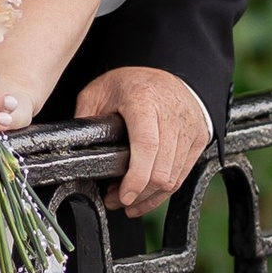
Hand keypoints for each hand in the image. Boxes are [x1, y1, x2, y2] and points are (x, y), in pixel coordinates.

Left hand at [72, 65, 211, 216]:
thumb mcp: (98, 91)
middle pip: (161, 170)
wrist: (166, 72)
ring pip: (173, 178)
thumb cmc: (131, 83)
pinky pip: (182, 175)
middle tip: (116, 200)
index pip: (147, 146)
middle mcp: (172, 114)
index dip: (136, 178)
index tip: (123, 196)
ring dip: (149, 196)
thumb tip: (73, 147)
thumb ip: (86, 118)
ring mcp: (189, 128)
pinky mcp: (199, 139)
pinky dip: (163, 191)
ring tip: (128, 199)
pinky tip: (146, 194)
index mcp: (144, 100)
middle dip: (138, 195)